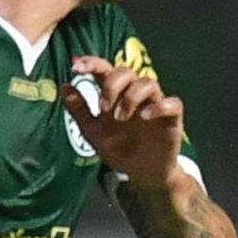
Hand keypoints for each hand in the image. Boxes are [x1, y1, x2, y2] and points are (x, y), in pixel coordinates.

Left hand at [63, 59, 187, 187]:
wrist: (141, 174)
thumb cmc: (119, 149)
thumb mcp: (93, 133)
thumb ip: (79, 110)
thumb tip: (64, 86)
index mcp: (115, 94)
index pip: (105, 69)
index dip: (91, 63)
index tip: (75, 68)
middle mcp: (135, 94)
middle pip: (126, 71)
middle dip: (112, 84)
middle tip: (103, 107)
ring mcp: (154, 104)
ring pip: (148, 82)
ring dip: (131, 96)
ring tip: (121, 118)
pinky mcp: (172, 118)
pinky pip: (173, 103)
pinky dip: (158, 106)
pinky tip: (144, 116)